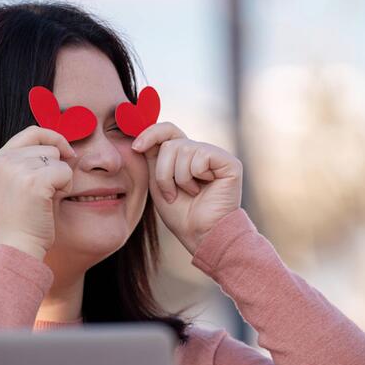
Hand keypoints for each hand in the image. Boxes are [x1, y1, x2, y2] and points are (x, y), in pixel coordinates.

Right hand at [0, 126, 75, 259]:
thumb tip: (63, 146)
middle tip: (47, 193)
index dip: (54, 138)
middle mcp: (5, 159)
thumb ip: (29, 163)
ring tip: (45, 200)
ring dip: (61, 179)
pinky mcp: (35, 181)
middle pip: (49, 147)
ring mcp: (18, 169)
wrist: (14, 248)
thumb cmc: (20, 222)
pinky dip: (66, 188)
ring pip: (59, 159)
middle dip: (57, 167)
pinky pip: (66, 173)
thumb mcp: (16, 185)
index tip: (67, 153)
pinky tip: (51, 204)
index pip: (32, 132)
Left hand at [131, 122, 242, 253]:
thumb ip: (153, 157)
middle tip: (172, 193)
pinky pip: (201, 156)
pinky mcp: (229, 162)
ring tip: (191, 192)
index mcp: (184, 155)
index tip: (135, 148)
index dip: (150, 133)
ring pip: (183, 149)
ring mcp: (216, 155)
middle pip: (171, 143)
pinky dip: (194, 176)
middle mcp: (201, 151)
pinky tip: (204, 188)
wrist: (200, 234)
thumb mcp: (158, 181)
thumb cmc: (180, 213)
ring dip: (179, 178)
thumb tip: (140, 136)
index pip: (167, 130)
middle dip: (164, 172)